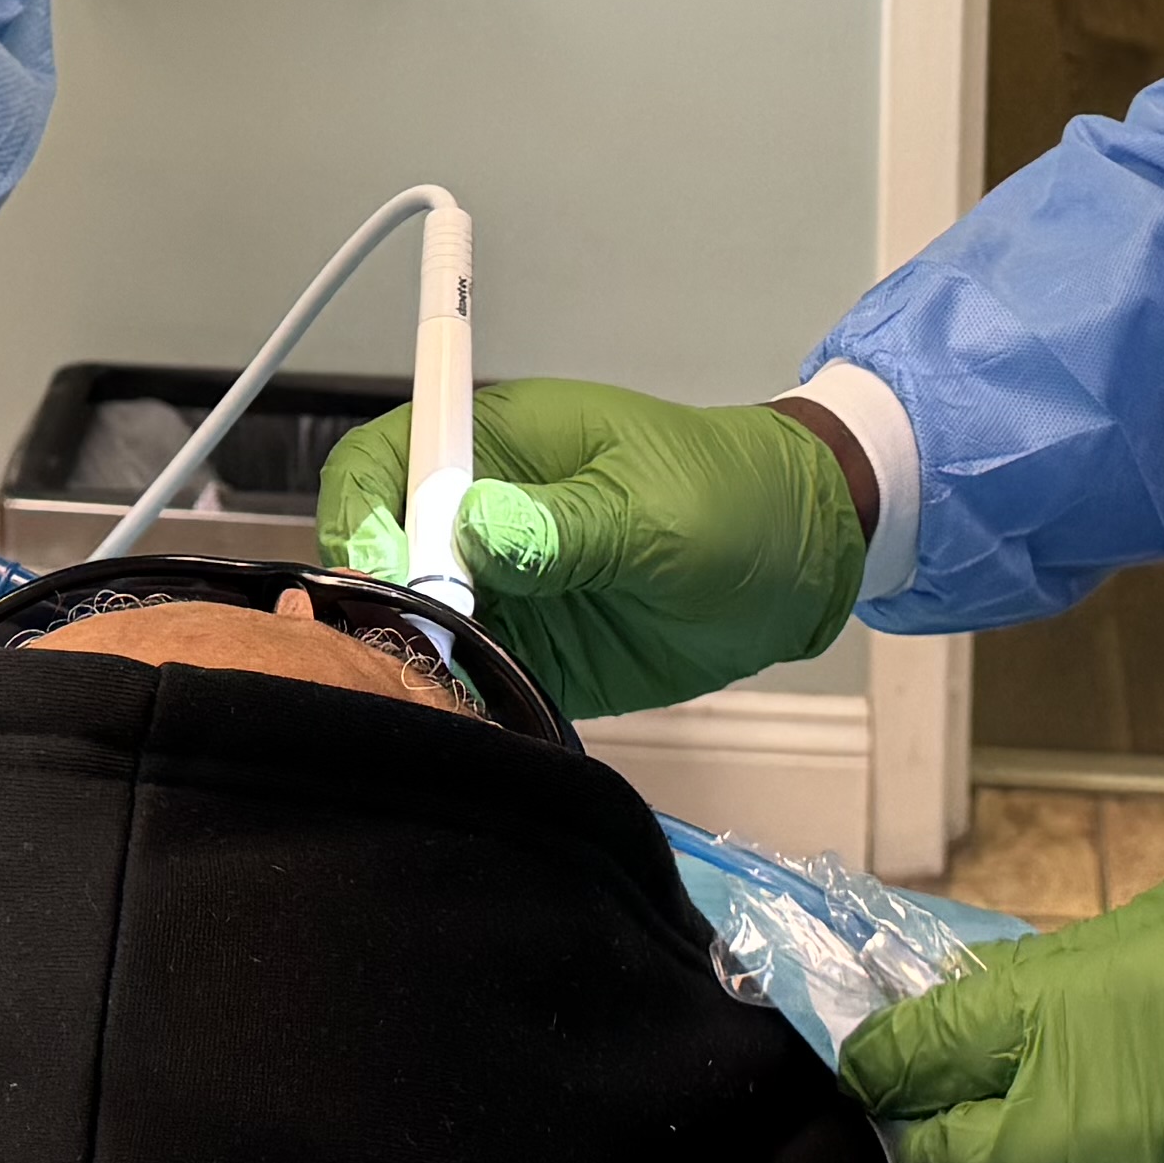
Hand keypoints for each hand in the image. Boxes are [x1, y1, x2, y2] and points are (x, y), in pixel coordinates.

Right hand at [311, 376, 865, 721]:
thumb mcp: (658, 510)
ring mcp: (501, 587)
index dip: (364, 512)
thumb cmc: (735, 498)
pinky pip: (464, 677)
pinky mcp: (527, 651)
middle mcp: (482, 515)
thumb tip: (477, 528)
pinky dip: (457, 699)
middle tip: (421, 643)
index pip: (385, 461)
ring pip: (410, 622)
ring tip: (445, 689)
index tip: (390, 569)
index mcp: (500, 444)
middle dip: (376, 598)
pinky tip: (473, 718)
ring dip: (413, 656)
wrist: (799, 563)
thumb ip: (568, 527)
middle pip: (377, 550)